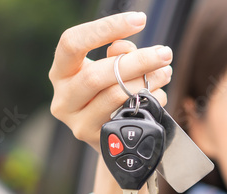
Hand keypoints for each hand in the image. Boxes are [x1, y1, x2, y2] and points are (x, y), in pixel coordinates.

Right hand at [49, 12, 172, 150]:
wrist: (113, 137)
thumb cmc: (111, 92)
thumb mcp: (110, 68)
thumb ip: (118, 54)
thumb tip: (125, 49)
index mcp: (61, 72)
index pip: (72, 43)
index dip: (105, 28)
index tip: (139, 20)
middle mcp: (63, 99)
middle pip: (96, 74)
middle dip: (136, 61)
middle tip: (164, 53)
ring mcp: (78, 123)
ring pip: (114, 96)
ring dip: (147, 82)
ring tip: (165, 71)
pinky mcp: (97, 140)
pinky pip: (128, 116)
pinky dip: (149, 102)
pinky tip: (158, 95)